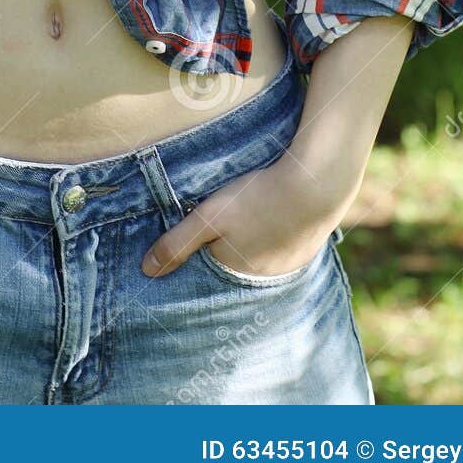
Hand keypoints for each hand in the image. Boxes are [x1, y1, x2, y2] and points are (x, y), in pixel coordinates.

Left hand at [141, 153, 346, 277]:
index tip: (196, 243)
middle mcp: (264, 279)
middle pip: (236, 266)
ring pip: (261, 257)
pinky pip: (283, 248)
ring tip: (247, 221)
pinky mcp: (308, 248)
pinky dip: (275, 236)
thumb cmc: (258, 198)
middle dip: (227, 252)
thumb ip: (177, 243)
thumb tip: (146, 271)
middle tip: (223, 227)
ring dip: (253, 244)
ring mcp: (289, 265)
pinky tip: (272, 217)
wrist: (316, 183)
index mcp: (237, 274)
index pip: (210, 275)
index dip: (201, 259)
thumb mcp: (209, 216)